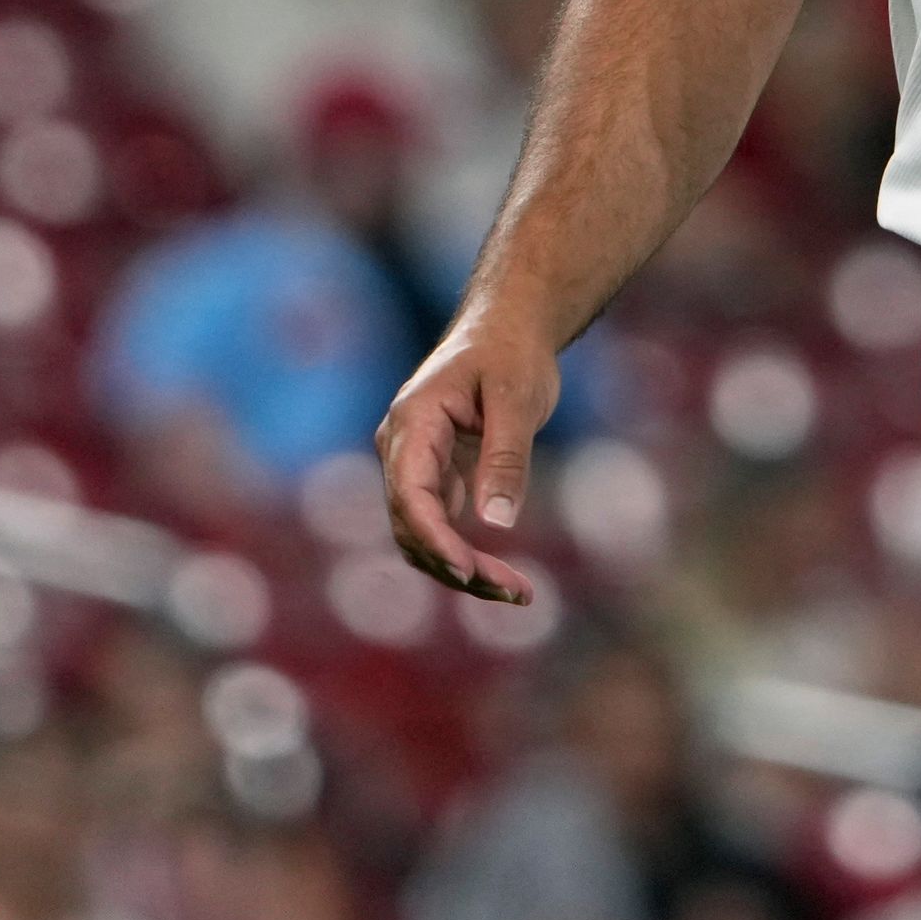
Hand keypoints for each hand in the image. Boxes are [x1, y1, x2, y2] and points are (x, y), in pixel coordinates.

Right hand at [377, 312, 560, 605]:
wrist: (507, 327)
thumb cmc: (511, 352)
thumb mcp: (517, 398)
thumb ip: (506, 457)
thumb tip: (497, 522)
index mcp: (413, 422)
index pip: (410, 494)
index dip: (436, 540)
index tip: (470, 573)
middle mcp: (402, 448)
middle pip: (414, 526)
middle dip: (459, 566)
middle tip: (516, 591)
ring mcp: (414, 465)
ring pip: (424, 536)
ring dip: (463, 570)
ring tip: (518, 592)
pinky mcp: (435, 477)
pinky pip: (440, 527)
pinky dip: (467, 555)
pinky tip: (506, 578)